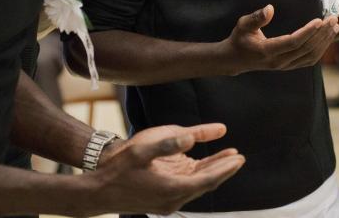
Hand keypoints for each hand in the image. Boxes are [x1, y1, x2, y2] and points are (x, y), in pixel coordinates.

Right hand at [90, 123, 244, 215]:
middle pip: (205, 183)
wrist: (99, 193)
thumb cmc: (119, 169)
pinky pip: (186, 187)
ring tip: (228, 158)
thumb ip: (169, 143)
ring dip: (211, 171)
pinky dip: (198, 175)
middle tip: (239, 157)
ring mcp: (168, 202)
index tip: (239, 158)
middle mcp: (174, 199)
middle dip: (223, 169)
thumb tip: (193, 137)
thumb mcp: (142, 150)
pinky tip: (202, 165)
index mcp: (173, 189)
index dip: (225, 168)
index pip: (208, 179)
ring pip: (197, 185)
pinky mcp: (162, 199)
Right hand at [220, 4, 338, 75]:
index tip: (320, 20)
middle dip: (322, 34)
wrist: (236, 59)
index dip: (308, 31)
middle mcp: (279, 61)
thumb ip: (256, 18)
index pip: (293, 42)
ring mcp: (285, 66)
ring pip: (311, 56)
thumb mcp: (242, 25)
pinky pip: (309, 60)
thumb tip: (270, 8)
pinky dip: (321, 49)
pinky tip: (327, 37)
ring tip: (334, 27)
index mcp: (268, 51)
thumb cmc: (240, 39)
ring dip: (324, 41)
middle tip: (333, 19)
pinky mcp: (290, 66)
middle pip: (306, 49)